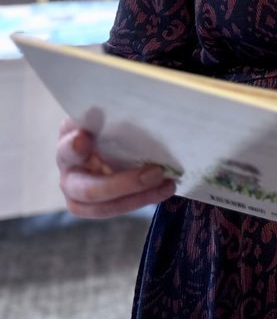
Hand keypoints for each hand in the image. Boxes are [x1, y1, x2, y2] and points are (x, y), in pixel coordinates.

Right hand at [56, 119, 175, 217]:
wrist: (109, 142)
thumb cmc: (107, 126)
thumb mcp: (107, 118)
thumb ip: (104, 117)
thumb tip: (98, 111)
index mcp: (68, 148)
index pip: (67, 149)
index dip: (74, 146)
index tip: (85, 138)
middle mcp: (71, 175)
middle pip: (88, 190)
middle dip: (122, 184)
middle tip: (155, 173)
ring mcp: (82, 196)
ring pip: (103, 207)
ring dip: (138, 198)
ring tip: (166, 184)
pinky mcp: (101, 206)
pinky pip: (121, 207)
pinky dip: (145, 198)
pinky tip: (165, 188)